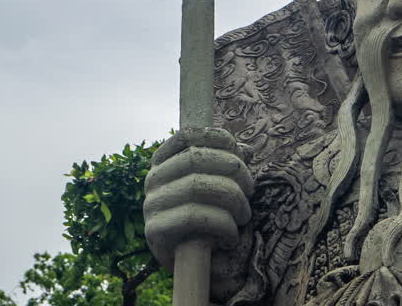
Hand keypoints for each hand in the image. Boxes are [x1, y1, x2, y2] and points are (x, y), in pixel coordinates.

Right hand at [144, 126, 253, 270]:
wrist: (189, 265)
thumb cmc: (206, 218)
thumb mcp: (216, 187)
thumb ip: (227, 166)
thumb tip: (246, 149)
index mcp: (164, 161)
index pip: (188, 135)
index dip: (218, 139)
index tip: (241, 155)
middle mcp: (153, 178)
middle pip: (197, 158)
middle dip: (234, 171)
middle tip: (250, 191)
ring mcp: (151, 203)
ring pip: (197, 185)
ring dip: (232, 199)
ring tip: (244, 215)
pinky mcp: (155, 229)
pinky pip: (193, 216)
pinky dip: (221, 223)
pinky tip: (232, 234)